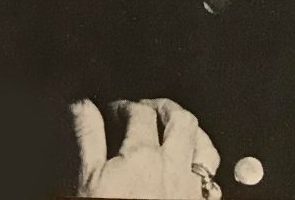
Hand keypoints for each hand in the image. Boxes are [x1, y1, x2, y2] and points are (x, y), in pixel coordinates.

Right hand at [72, 97, 219, 198]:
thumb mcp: (85, 181)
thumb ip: (86, 139)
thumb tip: (81, 106)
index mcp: (142, 157)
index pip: (138, 113)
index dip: (125, 105)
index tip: (114, 109)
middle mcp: (173, 167)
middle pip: (180, 119)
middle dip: (163, 107)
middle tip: (147, 107)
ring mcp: (191, 189)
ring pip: (204, 143)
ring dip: (191, 130)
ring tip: (176, 127)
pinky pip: (213, 178)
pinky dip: (204, 165)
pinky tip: (193, 167)